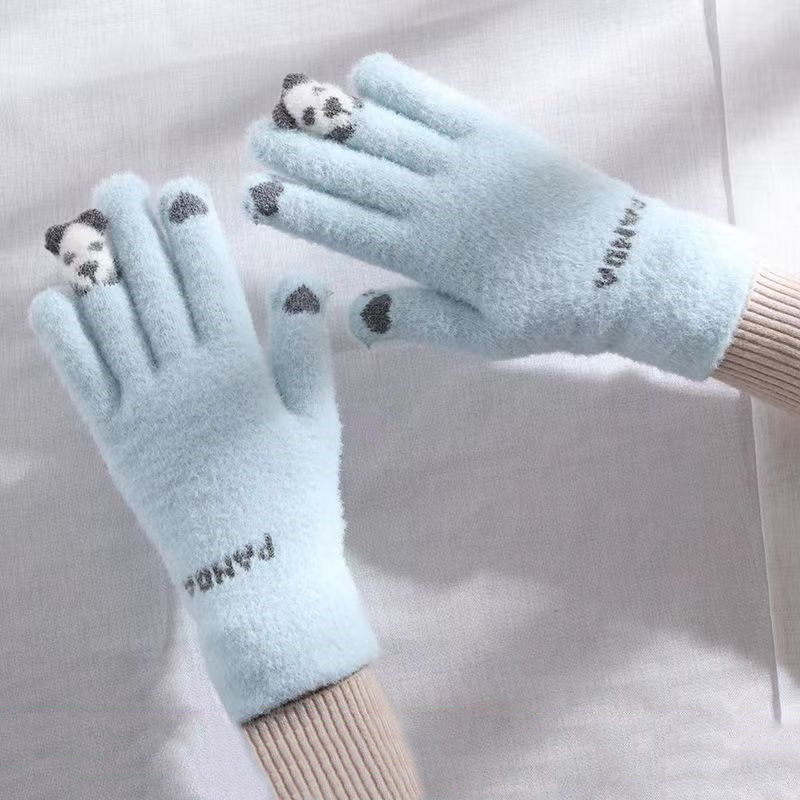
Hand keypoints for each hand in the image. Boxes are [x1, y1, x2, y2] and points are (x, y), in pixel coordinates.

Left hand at [31, 174, 375, 721]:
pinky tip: (58, 296)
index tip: (180, 189)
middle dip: (133, 229)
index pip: (208, 282)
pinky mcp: (116, 444)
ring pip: (108, 323)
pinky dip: (64, 333)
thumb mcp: (318, 421)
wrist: (255, 578)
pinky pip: (81, 377)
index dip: (191, 230)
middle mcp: (182, 387)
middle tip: (119, 185)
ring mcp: (143, 415)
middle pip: (151, 289)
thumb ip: (304, 348)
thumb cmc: (299, 497)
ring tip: (87, 227)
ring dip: (94, 268)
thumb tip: (302, 280)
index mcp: (238, 376)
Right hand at [244, 53, 753, 379]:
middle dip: (300, 155)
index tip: (256, 194)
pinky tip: (363, 76)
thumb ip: (417, 320)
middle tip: (255, 137)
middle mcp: (443, 202)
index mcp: (434, 255)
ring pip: (387, 135)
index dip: (299, 209)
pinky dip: (398, 88)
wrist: (628, 270)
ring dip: (333, 118)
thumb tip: (353, 317)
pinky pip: (438, 104)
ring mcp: (470, 163)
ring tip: (288, 103)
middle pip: (356, 174)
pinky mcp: (498, 138)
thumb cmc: (553, 311)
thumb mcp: (484, 335)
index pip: (349, 228)